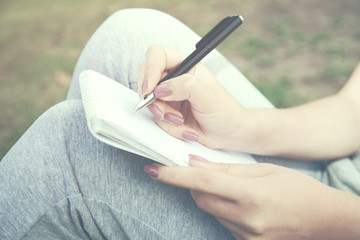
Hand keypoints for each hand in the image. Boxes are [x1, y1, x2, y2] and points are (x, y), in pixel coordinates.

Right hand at [137, 45, 249, 149]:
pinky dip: (170, 128)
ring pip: (150, 104)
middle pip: (146, 79)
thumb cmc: (225, 110)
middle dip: (154, 99)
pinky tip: (186, 128)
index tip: (150, 89)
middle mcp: (174, 79)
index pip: (157, 55)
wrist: (229, 134)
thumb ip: (186, 87)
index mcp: (185, 66)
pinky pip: (157, 120)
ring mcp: (169, 97)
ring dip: (165, 117)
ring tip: (182, 121)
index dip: (149, 69)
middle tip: (164, 111)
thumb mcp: (208, 97)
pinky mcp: (168, 113)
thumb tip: (162, 89)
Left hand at [144, 157, 359, 239]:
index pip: (202, 181)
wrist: (323, 218)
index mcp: (251, 194)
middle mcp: (246, 219)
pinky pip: (221, 223)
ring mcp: (246, 236)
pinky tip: (238, 203)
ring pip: (209, 211)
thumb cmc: (296, 188)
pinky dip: (220, 210)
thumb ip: (226, 168)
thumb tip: (194, 162)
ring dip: (209, 196)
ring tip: (230, 188)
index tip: (152, 169)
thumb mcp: (264, 170)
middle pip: (200, 198)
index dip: (173, 175)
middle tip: (201, 170)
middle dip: (193, 183)